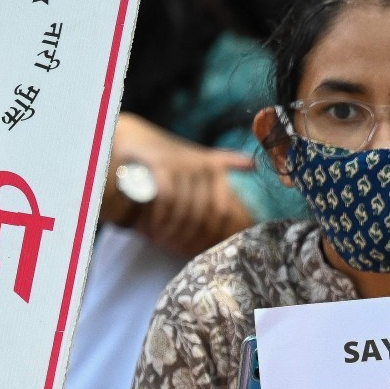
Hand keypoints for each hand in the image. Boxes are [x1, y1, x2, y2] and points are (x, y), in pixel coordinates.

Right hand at [104, 112, 254, 256]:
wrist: (135, 139)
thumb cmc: (170, 156)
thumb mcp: (201, 159)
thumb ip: (226, 162)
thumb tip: (254, 165)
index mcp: (215, 169)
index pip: (222, 213)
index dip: (211, 235)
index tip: (197, 249)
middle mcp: (203, 168)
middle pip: (202, 217)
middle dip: (187, 237)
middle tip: (173, 249)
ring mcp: (184, 166)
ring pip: (184, 211)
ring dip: (172, 232)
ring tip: (162, 243)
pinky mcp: (162, 166)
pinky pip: (168, 201)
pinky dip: (161, 220)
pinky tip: (154, 232)